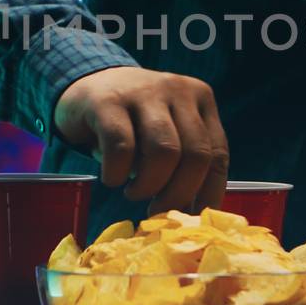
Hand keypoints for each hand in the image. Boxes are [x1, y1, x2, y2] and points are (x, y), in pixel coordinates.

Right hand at [53, 66, 228, 213]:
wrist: (87, 85)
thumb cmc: (132, 122)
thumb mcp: (165, 134)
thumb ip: (183, 164)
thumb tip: (191, 216)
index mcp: (200, 99)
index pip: (218, 153)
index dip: (208, 193)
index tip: (192, 219)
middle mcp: (177, 90)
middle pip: (196, 154)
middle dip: (178, 194)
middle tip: (158, 211)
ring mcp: (143, 92)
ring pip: (164, 151)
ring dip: (149, 185)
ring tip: (134, 193)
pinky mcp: (107, 101)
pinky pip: (121, 147)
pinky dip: (118, 173)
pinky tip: (113, 179)